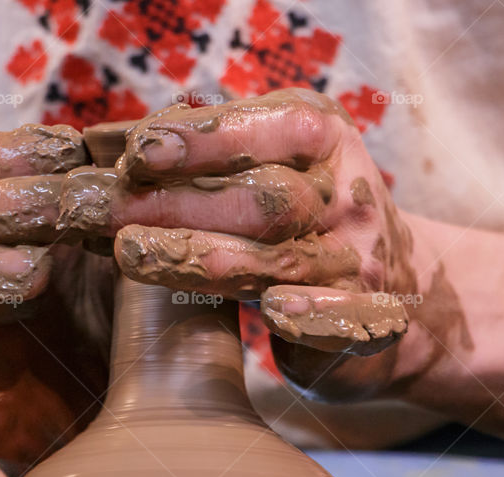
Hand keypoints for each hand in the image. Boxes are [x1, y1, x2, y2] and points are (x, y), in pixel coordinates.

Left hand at [59, 89, 422, 399]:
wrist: (403, 288)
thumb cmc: (305, 215)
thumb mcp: (264, 163)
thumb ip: (197, 153)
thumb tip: (100, 143)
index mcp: (320, 138)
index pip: (264, 129)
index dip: (201, 141)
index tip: (136, 154)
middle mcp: (344, 194)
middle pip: (265, 198)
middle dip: (178, 204)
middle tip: (100, 211)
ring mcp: (359, 259)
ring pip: (285, 261)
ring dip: (206, 258)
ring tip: (133, 254)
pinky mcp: (370, 319)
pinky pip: (347, 317)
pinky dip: (312, 316)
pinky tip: (272, 314)